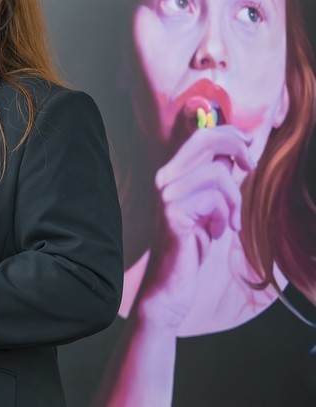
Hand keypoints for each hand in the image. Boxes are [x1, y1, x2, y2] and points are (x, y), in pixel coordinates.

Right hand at [135, 125, 255, 328]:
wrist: (170, 281)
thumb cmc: (192, 244)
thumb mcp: (208, 204)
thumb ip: (215, 177)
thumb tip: (237, 150)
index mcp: (170, 173)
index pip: (200, 136)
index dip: (228, 133)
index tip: (248, 143)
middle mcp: (163, 178)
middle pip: (205, 141)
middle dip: (236, 149)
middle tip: (250, 167)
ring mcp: (165, 194)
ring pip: (217, 175)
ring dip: (234, 200)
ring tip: (229, 222)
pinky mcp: (173, 212)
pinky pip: (216, 200)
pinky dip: (225, 218)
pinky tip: (215, 234)